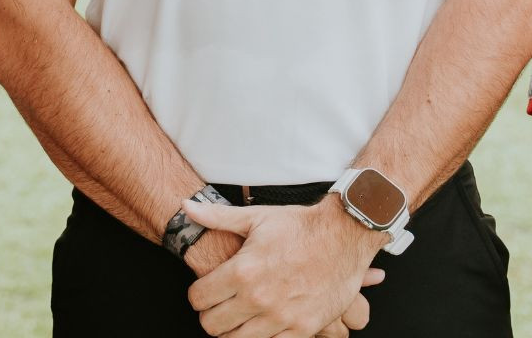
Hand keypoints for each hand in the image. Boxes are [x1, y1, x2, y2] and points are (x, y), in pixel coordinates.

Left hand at [184, 196, 388, 336]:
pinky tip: (263, 323)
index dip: (198, 295)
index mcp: (243, 271)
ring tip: (239, 315)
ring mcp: (281, 317)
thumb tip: (187, 207)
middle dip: (211, 315)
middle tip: (219, 305)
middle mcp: (258, 298)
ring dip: (234, 329)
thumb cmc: (301, 225)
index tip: (206, 290)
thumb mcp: (257, 217)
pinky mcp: (302, 329)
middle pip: (212, 325)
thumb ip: (217, 216)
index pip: (199, 298)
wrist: (344, 235)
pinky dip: (262, 337)